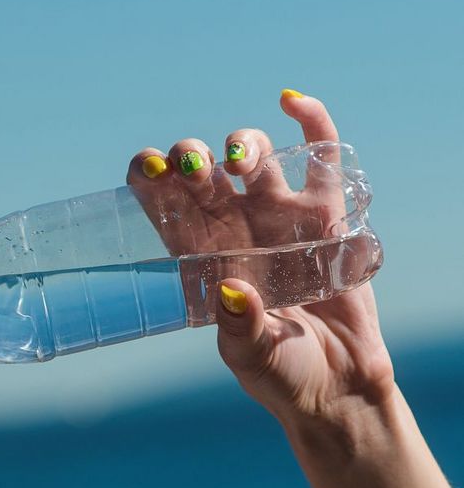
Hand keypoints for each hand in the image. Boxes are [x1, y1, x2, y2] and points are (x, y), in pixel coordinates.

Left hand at [126, 92, 395, 431]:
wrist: (337, 386)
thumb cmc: (279, 374)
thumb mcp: (250, 357)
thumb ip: (238, 328)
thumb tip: (231, 291)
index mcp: (196, 254)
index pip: (161, 202)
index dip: (149, 178)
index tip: (149, 169)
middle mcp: (231, 227)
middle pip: (201, 172)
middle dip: (192, 158)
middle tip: (197, 169)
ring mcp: (277, 218)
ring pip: (252, 158)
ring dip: (242, 144)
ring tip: (241, 161)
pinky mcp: (325, 219)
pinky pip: (318, 160)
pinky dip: (310, 124)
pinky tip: (291, 101)